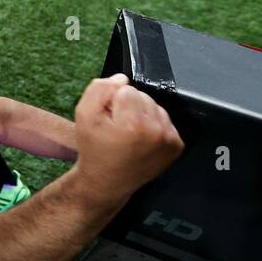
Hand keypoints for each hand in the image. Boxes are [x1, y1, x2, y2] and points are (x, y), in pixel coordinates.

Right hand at [71, 74, 183, 203]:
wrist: (107, 181)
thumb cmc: (94, 148)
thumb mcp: (84, 115)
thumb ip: (98, 89)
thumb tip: (123, 79)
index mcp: (133, 124)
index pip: (126, 90)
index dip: (112, 102)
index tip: (108, 121)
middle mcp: (157, 131)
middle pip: (143, 96)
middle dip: (129, 107)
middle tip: (118, 128)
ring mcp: (170, 139)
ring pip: (155, 107)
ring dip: (142, 115)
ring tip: (130, 134)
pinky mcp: (177, 146)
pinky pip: (165, 121)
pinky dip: (153, 126)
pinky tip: (142, 140)